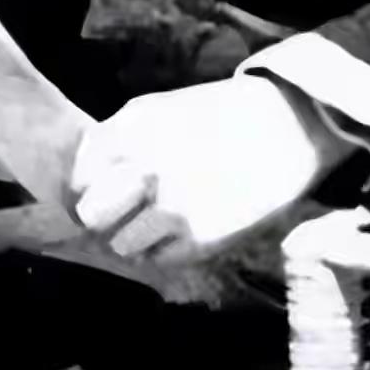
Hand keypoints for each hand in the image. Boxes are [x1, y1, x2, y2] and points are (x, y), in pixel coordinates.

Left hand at [69, 75, 341, 263]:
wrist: (288, 127)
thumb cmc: (220, 116)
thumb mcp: (159, 110)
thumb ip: (119, 141)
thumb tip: (86, 181)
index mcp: (134, 129)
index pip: (80, 176)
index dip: (90, 185)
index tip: (106, 186)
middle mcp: (147, 168)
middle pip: (91, 215)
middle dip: (106, 213)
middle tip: (126, 209)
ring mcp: (172, 207)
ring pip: (121, 243)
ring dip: (136, 234)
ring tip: (162, 219)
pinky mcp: (200, 240)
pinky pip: (159, 258)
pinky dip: (168, 248)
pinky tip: (189, 225)